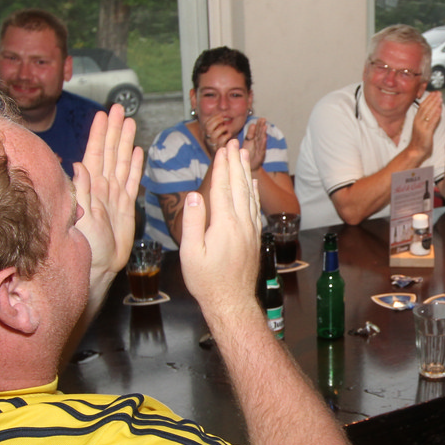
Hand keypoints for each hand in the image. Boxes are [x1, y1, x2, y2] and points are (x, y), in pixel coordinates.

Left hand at [73, 105, 142, 287]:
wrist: (98, 268)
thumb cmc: (85, 247)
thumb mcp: (79, 218)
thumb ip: (80, 192)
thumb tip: (78, 165)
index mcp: (90, 187)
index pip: (96, 152)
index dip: (100, 133)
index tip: (104, 114)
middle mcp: (102, 187)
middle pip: (111, 151)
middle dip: (115, 129)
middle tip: (120, 108)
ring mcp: (115, 195)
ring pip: (122, 161)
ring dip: (126, 141)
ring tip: (130, 122)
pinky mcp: (126, 206)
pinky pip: (132, 180)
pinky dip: (135, 165)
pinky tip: (137, 152)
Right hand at [179, 142, 261, 320]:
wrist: (232, 301)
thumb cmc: (207, 280)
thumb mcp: (190, 253)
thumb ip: (193, 222)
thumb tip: (195, 195)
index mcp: (224, 224)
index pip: (222, 188)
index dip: (222, 167)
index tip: (221, 149)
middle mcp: (241, 223)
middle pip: (239, 186)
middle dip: (235, 162)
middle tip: (234, 143)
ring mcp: (250, 230)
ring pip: (250, 194)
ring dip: (246, 172)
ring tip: (244, 154)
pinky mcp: (254, 236)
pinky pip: (254, 207)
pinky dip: (253, 191)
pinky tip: (253, 183)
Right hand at [200, 112, 235, 155]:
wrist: (222, 157)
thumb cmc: (223, 142)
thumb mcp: (219, 131)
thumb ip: (219, 124)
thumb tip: (223, 114)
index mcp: (206, 133)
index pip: (206, 123)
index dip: (214, 118)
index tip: (221, 115)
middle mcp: (207, 139)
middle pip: (208, 128)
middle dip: (217, 121)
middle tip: (224, 119)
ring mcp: (212, 145)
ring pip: (213, 134)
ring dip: (222, 129)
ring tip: (226, 128)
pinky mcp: (218, 150)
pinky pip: (221, 141)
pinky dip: (226, 136)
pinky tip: (229, 135)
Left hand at [243, 117, 268, 171]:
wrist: (249, 166)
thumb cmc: (247, 154)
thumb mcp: (247, 142)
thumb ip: (249, 134)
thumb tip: (252, 125)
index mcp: (252, 139)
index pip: (255, 131)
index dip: (258, 125)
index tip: (260, 119)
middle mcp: (256, 143)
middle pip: (259, 133)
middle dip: (261, 126)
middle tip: (263, 119)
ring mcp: (259, 148)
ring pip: (261, 139)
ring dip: (263, 133)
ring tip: (265, 126)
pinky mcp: (260, 155)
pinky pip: (261, 148)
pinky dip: (263, 143)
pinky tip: (264, 138)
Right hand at [408, 92, 444, 155]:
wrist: (416, 151)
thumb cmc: (419, 140)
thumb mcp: (422, 127)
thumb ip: (427, 119)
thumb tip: (434, 110)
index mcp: (416, 119)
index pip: (422, 106)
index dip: (428, 99)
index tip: (434, 93)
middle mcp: (418, 121)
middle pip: (425, 107)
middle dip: (432, 99)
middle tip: (438, 93)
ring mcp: (421, 126)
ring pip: (428, 113)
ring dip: (434, 105)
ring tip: (440, 99)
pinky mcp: (426, 132)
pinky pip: (431, 122)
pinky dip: (435, 115)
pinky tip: (439, 110)